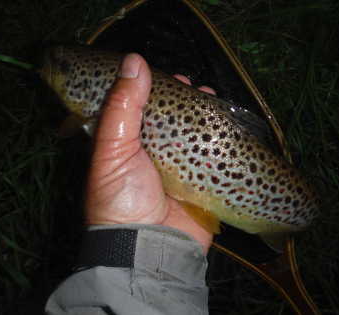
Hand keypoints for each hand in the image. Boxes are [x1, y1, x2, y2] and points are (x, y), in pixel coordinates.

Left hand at [85, 53, 212, 252]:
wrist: (147, 247)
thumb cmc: (121, 198)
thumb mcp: (112, 150)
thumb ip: (122, 107)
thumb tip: (134, 61)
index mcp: (124, 146)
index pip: (138, 109)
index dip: (151, 90)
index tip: (166, 77)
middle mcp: (149, 154)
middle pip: (168, 120)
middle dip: (182, 101)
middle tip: (191, 87)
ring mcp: (175, 168)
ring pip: (191, 133)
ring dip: (202, 114)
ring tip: (209, 96)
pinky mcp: (198, 182)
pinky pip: (211, 154)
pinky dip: (219, 138)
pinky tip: (226, 124)